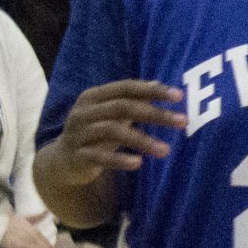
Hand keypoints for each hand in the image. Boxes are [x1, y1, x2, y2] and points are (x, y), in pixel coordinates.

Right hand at [50, 80, 186, 185]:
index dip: (152, 90)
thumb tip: (159, 85)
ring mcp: (80, 133)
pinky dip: (119, 159)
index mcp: (94, 96)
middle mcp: (85, 111)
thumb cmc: (96, 132)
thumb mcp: (112, 115)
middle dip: (155, 114)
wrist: (64, 160)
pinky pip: (99, 156)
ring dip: (142, 140)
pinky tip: (138, 163)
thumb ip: (132, 100)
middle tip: (183, 121)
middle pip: (123, 107)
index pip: (126, 88)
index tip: (179, 96)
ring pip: (112, 131)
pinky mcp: (78, 155)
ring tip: (166, 151)